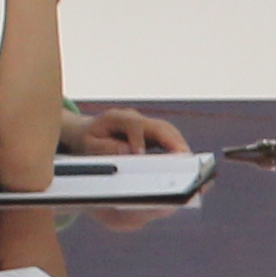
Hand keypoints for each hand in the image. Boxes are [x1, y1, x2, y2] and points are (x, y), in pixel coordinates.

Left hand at [72, 105, 188, 155]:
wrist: (87, 130)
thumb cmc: (88, 139)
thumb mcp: (88, 145)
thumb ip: (106, 147)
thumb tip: (128, 152)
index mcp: (116, 118)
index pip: (133, 125)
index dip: (139, 139)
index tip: (141, 154)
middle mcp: (134, 117)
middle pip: (157, 125)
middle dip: (171, 140)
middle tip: (183, 156)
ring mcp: (144, 122)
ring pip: (166, 129)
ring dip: (178, 143)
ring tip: (188, 159)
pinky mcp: (150, 131)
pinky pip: (167, 135)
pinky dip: (176, 145)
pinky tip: (184, 157)